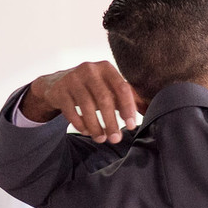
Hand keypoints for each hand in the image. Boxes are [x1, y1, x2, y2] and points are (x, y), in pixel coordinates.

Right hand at [22, 61, 138, 143]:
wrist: (58, 84)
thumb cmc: (92, 88)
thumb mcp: (110, 88)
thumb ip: (129, 97)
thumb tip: (150, 110)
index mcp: (106, 68)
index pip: (121, 88)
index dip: (128, 108)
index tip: (131, 126)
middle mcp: (89, 70)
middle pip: (104, 99)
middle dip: (111, 122)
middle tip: (116, 139)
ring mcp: (72, 79)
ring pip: (86, 107)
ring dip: (95, 126)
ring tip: (101, 139)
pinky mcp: (60, 90)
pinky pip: (71, 111)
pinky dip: (80, 124)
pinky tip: (86, 132)